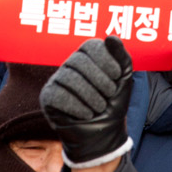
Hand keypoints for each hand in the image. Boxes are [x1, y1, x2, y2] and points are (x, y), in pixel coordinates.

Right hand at [39, 36, 133, 166]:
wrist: (103, 134)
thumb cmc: (113, 103)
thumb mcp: (124, 79)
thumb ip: (121, 56)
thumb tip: (110, 37)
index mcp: (87, 56)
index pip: (90, 46)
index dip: (105, 59)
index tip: (117, 76)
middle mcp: (70, 64)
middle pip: (79, 60)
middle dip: (98, 79)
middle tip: (109, 94)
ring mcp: (57, 79)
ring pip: (68, 77)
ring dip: (90, 95)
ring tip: (99, 107)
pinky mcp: (48, 97)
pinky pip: (57, 94)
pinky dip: (76, 106)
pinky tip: (86, 114)